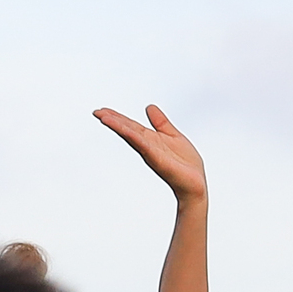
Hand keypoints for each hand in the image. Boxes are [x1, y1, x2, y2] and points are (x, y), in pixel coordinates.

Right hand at [94, 103, 209, 203]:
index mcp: (150, 140)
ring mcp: (150, 152)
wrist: (195, 183)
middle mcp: (147, 146)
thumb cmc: (185, 164)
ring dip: (117, 126)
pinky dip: (133, 136)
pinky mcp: (157, 159)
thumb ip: (160, 122)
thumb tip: (149, 107)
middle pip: (126, 130)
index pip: (130, 126)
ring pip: (131, 136)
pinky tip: (124, 128)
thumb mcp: (172, 135)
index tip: (103, 110)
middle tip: (97, 112)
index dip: (117, 117)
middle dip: (112, 120)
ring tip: (103, 117)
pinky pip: (143, 144)